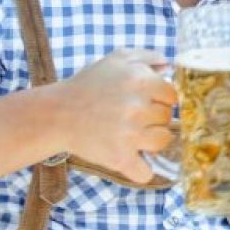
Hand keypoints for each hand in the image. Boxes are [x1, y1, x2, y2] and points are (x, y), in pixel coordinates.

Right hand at [54, 49, 176, 182]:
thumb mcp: (116, 59)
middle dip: (153, 119)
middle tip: (131, 118)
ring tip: (131, 136)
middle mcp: (138, 107)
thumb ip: (147, 57)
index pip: (172, 96)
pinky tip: (130, 159)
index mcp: (141, 80)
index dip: (160, 100)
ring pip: (163, 142)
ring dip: (150, 142)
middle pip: (167, 119)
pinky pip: (145, 172)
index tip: (145, 102)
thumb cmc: (88, 86)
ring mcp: (130, 134)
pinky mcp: (119, 158)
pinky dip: (139, 170)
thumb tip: (169, 66)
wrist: (56, 113)